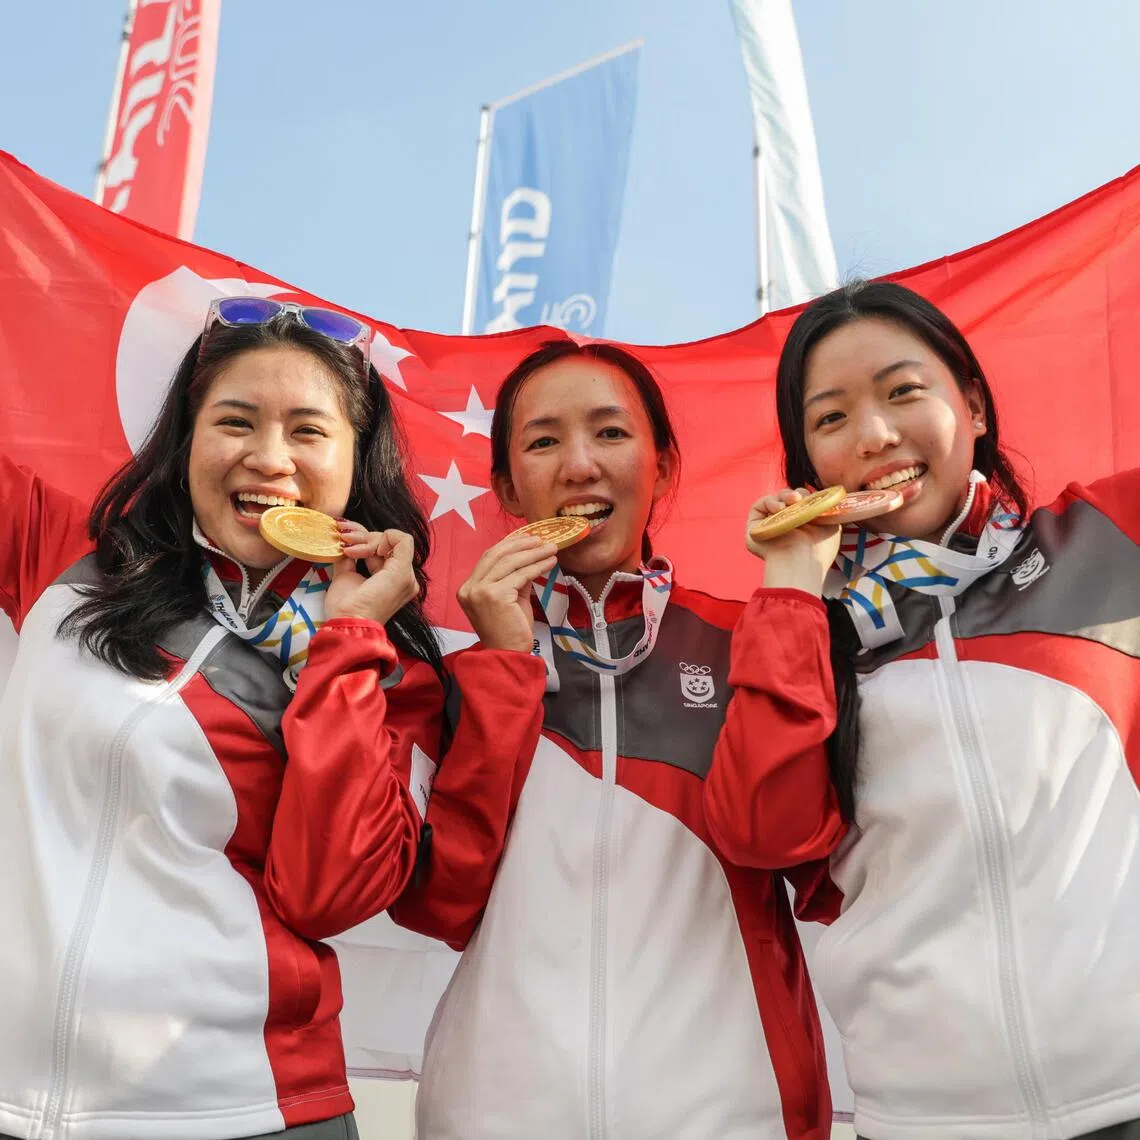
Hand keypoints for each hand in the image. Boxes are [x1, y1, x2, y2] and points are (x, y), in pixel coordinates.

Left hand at [325, 522, 419, 623]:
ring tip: (347, 547)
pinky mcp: (402, 573)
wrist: (348, 624)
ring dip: (367, 538)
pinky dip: (381, 537)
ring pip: (393, 540)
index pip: (384, 549)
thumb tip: (346, 542)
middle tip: (344, 539)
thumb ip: (350, 558)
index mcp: (394, 580)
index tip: (345, 544)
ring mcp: (406, 576)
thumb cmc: (347, 608)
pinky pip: (402, 540)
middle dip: (363, 536)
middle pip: (389, 543)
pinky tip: (362, 548)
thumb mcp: (346, 575)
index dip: (365, 540)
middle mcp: (405, 578)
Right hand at [457, 532, 558, 651]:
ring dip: (534, 553)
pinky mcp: (495, 596)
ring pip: (510, 563)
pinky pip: (521, 575)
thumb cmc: (509, 631)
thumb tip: (530, 558)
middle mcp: (470, 587)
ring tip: (551, 549)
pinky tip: (550, 562)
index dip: (509, 545)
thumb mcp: (510, 598)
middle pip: (497, 555)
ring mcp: (480, 591)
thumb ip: (515, 578)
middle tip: (541, 540)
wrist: (507, 655)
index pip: (488, 558)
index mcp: (468, 588)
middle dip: (521, 545)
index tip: (528, 539)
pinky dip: (537, 566)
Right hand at [745, 487, 840, 597]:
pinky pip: (759, 506)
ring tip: (792, 501)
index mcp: (801, 528)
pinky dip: (769, 502)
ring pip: (774, 501)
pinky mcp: (754, 527)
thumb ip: (827, 512)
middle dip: (795, 495)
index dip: (806, 498)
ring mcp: (768, 527)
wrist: (802, 559)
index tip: (813, 499)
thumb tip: (826, 501)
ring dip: (784, 496)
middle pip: (787, 500)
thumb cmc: (819, 549)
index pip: (801, 505)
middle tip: (800, 499)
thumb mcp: (831, 526)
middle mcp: (784, 527)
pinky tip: (779, 509)